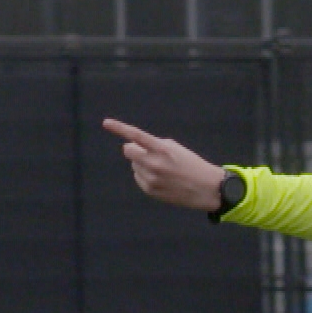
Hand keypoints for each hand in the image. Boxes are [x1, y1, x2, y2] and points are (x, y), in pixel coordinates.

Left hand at [103, 119, 228, 209]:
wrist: (205, 188)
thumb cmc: (191, 164)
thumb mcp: (175, 148)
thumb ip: (153, 145)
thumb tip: (132, 147)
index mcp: (162, 149)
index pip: (136, 135)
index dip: (119, 128)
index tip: (106, 122)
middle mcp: (153, 164)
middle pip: (128, 150)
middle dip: (133, 149)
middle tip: (146, 152)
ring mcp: (150, 178)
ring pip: (134, 165)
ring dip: (142, 163)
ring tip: (161, 169)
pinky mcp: (150, 190)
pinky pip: (138, 177)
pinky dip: (145, 175)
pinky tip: (160, 178)